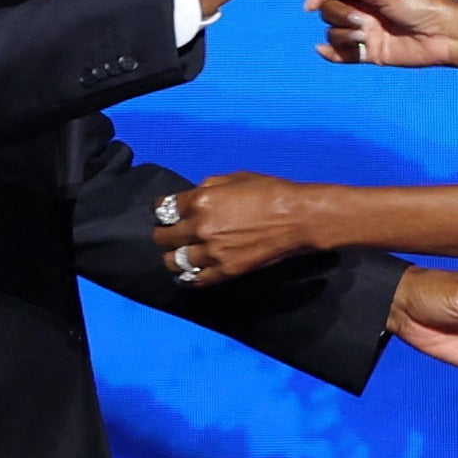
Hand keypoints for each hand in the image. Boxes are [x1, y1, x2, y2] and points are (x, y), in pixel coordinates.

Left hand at [149, 173, 313, 286]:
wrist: (297, 218)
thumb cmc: (270, 192)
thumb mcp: (234, 177)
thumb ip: (207, 187)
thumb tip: (193, 197)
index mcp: (201, 200)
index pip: (163, 208)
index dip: (160, 209)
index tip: (163, 212)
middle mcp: (201, 227)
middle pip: (164, 236)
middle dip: (163, 233)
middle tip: (167, 233)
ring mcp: (212, 252)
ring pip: (174, 261)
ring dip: (172, 256)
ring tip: (177, 253)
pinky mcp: (225, 271)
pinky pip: (195, 279)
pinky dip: (187, 277)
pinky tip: (187, 272)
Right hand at [307, 0, 457, 70]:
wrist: (446, 35)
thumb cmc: (422, 5)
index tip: (312, 3)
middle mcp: (363, 7)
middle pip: (330, 9)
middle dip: (338, 15)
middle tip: (362, 21)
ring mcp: (366, 30)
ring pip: (334, 32)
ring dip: (343, 35)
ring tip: (365, 36)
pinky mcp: (371, 52)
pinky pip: (343, 54)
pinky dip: (332, 53)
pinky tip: (324, 51)